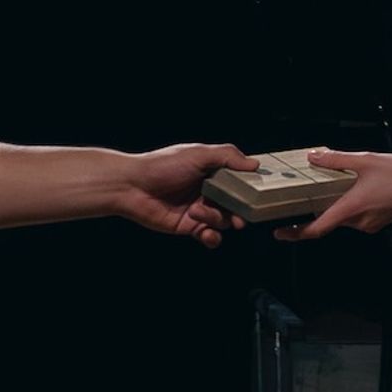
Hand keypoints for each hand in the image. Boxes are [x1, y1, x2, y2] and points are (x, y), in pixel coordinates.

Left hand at [115, 141, 246, 247]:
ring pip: (224, 221)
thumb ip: (227, 156)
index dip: (249, 189)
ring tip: (198, 212)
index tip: (258, 195)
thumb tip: (254, 164)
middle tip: (242, 217)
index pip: (239, 181)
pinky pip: (210, 235)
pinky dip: (212, 237)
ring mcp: (199, 209)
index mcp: (212, 171)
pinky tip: (206, 233)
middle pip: (236, 205)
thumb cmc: (161, 166)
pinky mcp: (189, 226)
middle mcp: (208, 190)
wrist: (132, 187)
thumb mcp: (198, 154)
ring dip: (216, 219)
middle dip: (241, 212)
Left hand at [277, 148, 391, 240]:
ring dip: (337, 202)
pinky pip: (356, 215)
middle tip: (308, 190)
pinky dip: (350, 203)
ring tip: (341, 181)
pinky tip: (358, 186)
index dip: (296, 233)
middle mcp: (359, 222)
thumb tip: (313, 157)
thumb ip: (337, 160)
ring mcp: (369, 224)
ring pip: (343, 215)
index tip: (280, 233)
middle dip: (318, 206)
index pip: (317, 229)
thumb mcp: (365, 160)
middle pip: (329, 218)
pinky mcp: (378, 221)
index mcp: (351, 208)